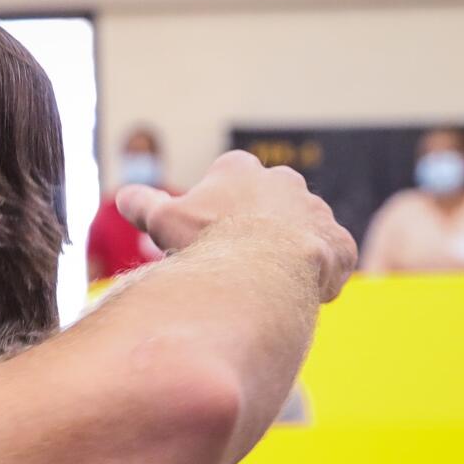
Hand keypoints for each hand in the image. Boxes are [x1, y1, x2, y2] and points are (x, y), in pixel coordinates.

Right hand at [118, 150, 356, 301]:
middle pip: (266, 205)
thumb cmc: (208, 240)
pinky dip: (319, 275)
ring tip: (266, 284)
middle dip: (255, 229)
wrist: (263, 267)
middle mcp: (283, 181)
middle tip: (236, 263)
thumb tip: (124, 196)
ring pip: (299, 232)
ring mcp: (316, 210)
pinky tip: (298, 294)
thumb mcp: (163, 220)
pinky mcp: (339, 242)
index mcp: (240, 170)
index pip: (228, 182)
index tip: (206, 237)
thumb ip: (144, 205)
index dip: (213, 212)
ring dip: (286, 253)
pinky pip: (331, 259)